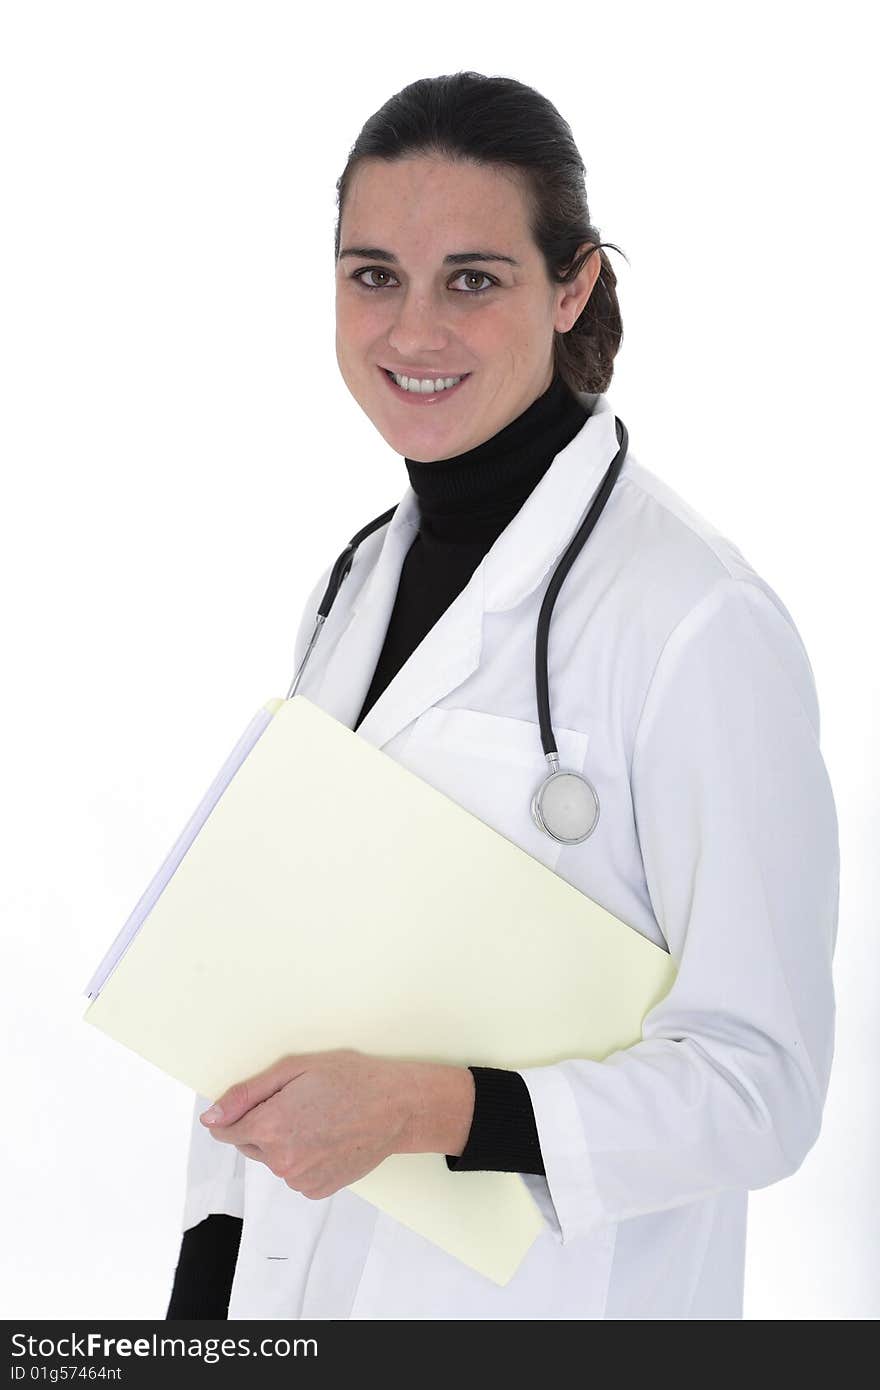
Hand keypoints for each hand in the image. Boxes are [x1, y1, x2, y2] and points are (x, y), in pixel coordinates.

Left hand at [199, 1048, 418, 1199]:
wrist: (396, 1107)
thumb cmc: (349, 1079)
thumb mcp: (293, 1069)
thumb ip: (246, 1094)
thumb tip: (211, 1117)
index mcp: (270, 1126)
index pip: (225, 1131)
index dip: (236, 1113)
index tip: (255, 1102)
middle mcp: (280, 1160)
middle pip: (249, 1144)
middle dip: (263, 1125)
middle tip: (298, 1103)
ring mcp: (299, 1180)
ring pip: (274, 1160)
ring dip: (284, 1142)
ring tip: (318, 1119)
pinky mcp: (317, 1190)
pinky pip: (295, 1174)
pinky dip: (304, 1158)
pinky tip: (327, 1138)